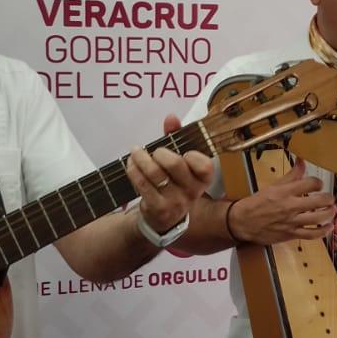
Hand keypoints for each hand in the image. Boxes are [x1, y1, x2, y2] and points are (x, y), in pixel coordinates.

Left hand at [128, 114, 215, 233]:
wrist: (163, 220)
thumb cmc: (173, 184)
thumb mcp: (179, 163)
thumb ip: (176, 138)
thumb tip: (171, 117)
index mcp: (202, 180)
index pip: (205, 166)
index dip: (193, 156)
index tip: (184, 152)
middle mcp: (192, 192)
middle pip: (175, 164)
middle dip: (160, 153)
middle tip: (154, 151)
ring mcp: (175, 202)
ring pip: (155, 173)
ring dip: (141, 158)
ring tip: (135, 152)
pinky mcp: (158, 208)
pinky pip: (142, 184)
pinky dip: (134, 170)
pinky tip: (131, 164)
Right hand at [227, 160, 335, 244]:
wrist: (243, 222)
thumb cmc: (257, 202)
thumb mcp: (274, 186)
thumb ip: (291, 175)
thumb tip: (302, 161)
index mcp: (285, 191)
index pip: (311, 183)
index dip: (318, 183)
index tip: (317, 185)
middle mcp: (291, 206)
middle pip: (319, 201)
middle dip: (328, 198)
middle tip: (329, 198)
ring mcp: (292, 221)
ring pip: (318, 218)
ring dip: (329, 213)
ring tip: (332, 210)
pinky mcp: (291, 234)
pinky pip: (312, 234)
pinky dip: (323, 231)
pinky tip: (329, 227)